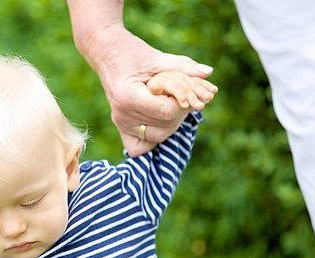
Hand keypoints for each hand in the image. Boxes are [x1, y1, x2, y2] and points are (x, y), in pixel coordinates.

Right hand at [81, 25, 213, 155]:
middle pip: (165, 126)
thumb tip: (208, 72)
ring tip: (170, 104)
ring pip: (158, 137)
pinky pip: (139, 147)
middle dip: (180, 113)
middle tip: (181, 96)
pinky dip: (152, 140)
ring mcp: (120, 124)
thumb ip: (183, 66)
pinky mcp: (121, 127)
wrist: (106, 55)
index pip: (167, 111)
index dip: (184, 103)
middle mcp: (122, 115)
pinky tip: (158, 122)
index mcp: (129, 97)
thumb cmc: (131, 53)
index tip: (188, 92)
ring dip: (171, 123)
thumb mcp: (157, 58)